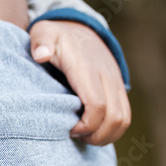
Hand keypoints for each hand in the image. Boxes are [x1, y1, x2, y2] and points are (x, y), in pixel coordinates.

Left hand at [29, 20, 130, 144]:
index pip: (97, 105)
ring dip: (105, 135)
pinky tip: (91, 130)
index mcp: (87, 69)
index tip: (68, 128)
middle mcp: (106, 77)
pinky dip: (112, 129)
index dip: (85, 124)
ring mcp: (116, 84)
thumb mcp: (43, 33)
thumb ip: (41, 42)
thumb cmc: (57, 36)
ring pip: (123, 120)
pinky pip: (125, 115)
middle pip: (114, 118)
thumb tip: (41, 56)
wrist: (79, 29)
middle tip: (74, 136)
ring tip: (83, 136)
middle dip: (95, 135)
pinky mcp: (119, 89)